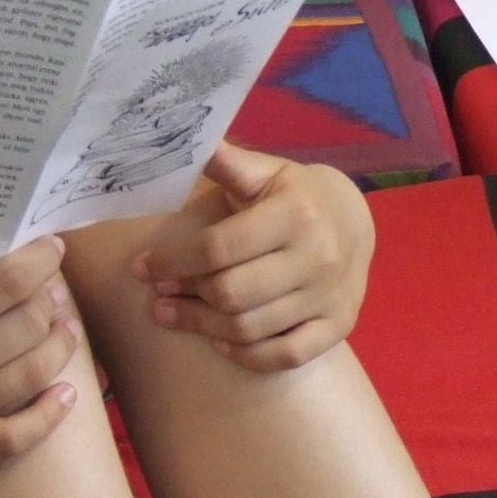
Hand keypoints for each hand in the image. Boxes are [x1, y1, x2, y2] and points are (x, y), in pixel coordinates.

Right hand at [0, 236, 82, 475]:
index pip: (7, 282)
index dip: (41, 260)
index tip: (51, 248)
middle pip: (28, 325)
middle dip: (50, 300)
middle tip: (52, 289)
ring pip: (34, 374)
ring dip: (60, 347)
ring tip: (65, 328)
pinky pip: (15, 438)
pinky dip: (49, 416)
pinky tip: (67, 395)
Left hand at [131, 146, 371, 371]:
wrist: (355, 222)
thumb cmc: (295, 195)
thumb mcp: (264, 173)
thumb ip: (228, 165)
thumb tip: (193, 142)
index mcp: (294, 214)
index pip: (219, 247)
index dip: (172, 261)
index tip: (141, 268)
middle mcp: (316, 257)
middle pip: (231, 294)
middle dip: (184, 297)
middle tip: (159, 296)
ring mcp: (329, 296)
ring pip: (251, 328)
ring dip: (202, 326)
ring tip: (173, 316)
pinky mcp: (338, 325)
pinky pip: (284, 355)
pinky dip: (246, 354)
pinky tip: (220, 341)